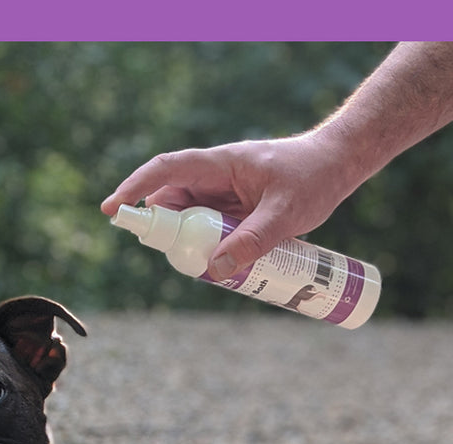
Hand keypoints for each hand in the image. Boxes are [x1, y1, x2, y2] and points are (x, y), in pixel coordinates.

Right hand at [99, 131, 357, 279]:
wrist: (340, 164)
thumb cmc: (315, 178)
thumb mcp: (286, 215)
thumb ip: (253, 242)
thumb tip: (215, 271)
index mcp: (221, 163)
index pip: (167, 170)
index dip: (135, 188)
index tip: (112, 209)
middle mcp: (216, 174)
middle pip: (173, 200)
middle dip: (168, 231)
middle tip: (182, 261)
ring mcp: (224, 191)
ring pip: (191, 218)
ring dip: (192, 243)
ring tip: (214, 268)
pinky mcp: (235, 207)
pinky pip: (210, 226)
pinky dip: (210, 246)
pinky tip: (226, 266)